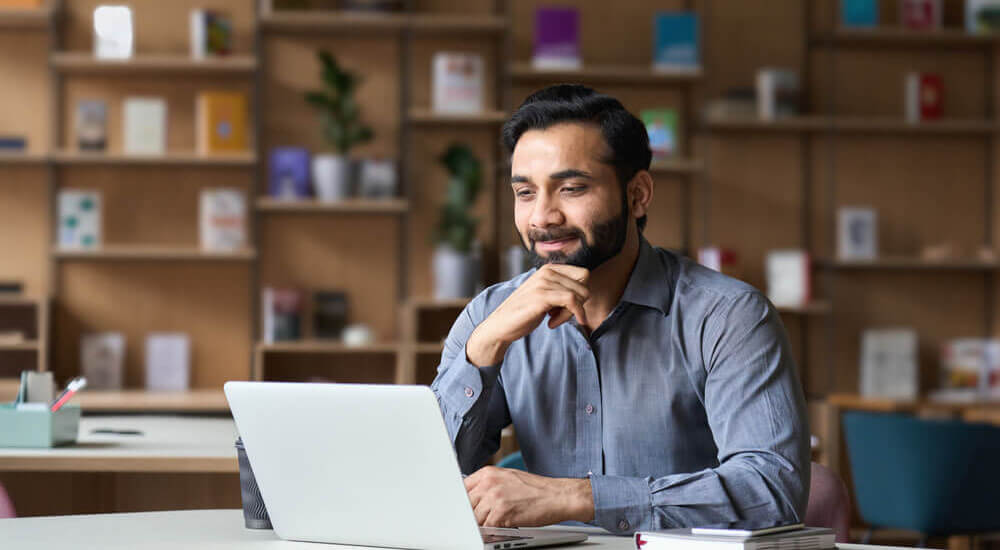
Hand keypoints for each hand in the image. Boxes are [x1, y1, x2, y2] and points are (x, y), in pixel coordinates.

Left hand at [464, 466, 593, 527]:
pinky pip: (486, 528)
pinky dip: (491, 531)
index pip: (462, 488)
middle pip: (466, 504)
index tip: (465, 509)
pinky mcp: (501, 513)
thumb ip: (489, 485)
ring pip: (474, 518)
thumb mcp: (508, 478)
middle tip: (483, 519)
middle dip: (472, 514)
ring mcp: (494, 498)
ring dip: (483, 524)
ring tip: (496, 523)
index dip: (463, 502)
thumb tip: (474, 497)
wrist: (558, 496)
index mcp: (488, 473)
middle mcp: (488, 483)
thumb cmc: (537, 489)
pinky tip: (501, 528)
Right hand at [466, 265, 589, 365]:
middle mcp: (547, 271)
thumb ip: (561, 289)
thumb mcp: (545, 295)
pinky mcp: (542, 296)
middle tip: (559, 315)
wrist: (500, 325)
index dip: (580, 293)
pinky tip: (552, 324)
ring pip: (580, 295)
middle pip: (584, 285)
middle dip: (578, 304)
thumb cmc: (524, 313)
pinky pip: (572, 302)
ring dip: (571, 313)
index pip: (583, 275)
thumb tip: (586, 293)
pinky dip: (569, 316)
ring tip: (553, 319)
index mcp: (548, 269)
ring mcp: (544, 283)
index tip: (566, 307)